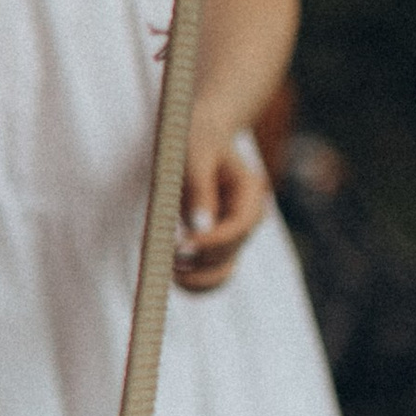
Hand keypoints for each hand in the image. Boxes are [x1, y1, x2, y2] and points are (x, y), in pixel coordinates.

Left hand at [174, 116, 272, 292]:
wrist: (201, 135)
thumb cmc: (197, 137)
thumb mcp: (195, 153)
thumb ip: (199, 188)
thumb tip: (198, 229)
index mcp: (250, 193)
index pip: (239, 227)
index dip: (211, 242)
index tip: (180, 246)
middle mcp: (247, 218)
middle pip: (230, 253)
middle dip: (199, 261)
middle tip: (165, 258)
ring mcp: (233, 234)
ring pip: (223, 272)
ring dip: (197, 280)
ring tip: (167, 271)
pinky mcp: (216, 243)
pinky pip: (211, 272)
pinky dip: (194, 280)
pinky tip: (171, 274)